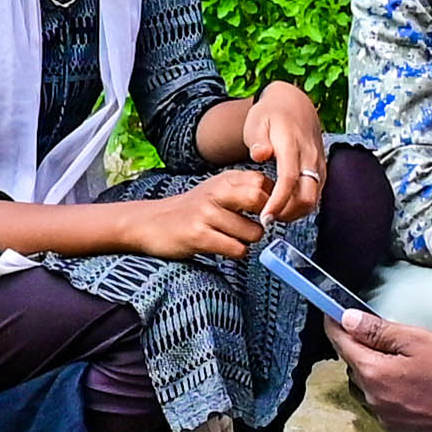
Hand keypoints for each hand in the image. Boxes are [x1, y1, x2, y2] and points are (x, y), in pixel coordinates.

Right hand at [113, 176, 272, 261]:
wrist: (151, 222)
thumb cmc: (191, 210)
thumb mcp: (217, 191)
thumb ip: (245, 191)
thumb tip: (280, 201)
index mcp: (225, 179)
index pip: (263, 183)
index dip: (272, 201)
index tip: (266, 213)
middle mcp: (216, 192)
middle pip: (260, 199)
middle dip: (266, 219)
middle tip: (255, 226)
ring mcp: (207, 213)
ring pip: (253, 232)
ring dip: (248, 241)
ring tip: (232, 238)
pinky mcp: (199, 235)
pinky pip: (236, 249)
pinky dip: (236, 252)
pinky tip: (223, 247)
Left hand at [238, 85, 327, 222]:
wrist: (293, 103)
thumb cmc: (271, 114)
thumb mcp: (256, 121)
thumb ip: (258, 140)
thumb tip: (260, 155)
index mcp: (292, 144)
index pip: (289, 179)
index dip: (278, 201)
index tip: (266, 216)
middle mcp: (310, 156)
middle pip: (307, 196)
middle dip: (288, 213)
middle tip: (267, 217)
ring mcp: (318, 163)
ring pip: (314, 199)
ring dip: (295, 211)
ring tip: (274, 212)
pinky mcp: (321, 169)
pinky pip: (316, 194)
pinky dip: (302, 204)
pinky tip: (285, 203)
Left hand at [333, 308, 431, 431]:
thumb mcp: (417, 340)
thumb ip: (379, 330)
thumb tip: (349, 320)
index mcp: (373, 372)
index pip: (341, 342)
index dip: (335, 323)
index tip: (332, 313)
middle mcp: (373, 397)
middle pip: (353, 363)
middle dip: (359, 346)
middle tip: (378, 332)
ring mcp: (385, 415)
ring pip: (366, 384)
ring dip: (373, 369)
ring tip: (398, 358)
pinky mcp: (398, 427)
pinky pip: (381, 401)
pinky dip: (387, 388)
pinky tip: (408, 382)